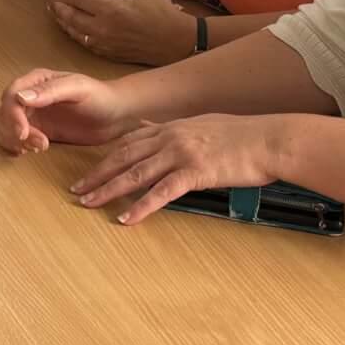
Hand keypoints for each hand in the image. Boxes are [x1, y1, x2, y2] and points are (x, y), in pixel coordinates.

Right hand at [0, 68, 132, 153]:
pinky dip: (15, 147)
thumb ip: (49, 92)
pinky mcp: (37, 132)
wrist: (116, 115)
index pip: (10, 96)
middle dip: (14, 131)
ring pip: (3, 127)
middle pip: (3, 114)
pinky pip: (14, 139)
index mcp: (35, 81)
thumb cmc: (99, 97)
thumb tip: (20, 97)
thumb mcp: (77, 89)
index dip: (11, 116)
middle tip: (39, 144)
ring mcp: (32, 115)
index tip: (23, 133)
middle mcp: (29, 97)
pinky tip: (30, 151)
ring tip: (39, 147)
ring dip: (13, 141)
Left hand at [47, 0, 187, 63]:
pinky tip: (72, 29)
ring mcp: (104, 43)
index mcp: (111, 9)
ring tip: (57, 14)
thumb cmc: (161, 12)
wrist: (175, 42)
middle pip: (72, 17)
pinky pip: (85, 43)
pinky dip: (75, 34)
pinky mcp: (108, 53)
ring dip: (63, 22)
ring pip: (75, 32)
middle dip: (60, 7)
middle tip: (53, 1)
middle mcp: (103, 28)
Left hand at [70, 114, 286, 225]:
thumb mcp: (202, 125)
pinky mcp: (195, 172)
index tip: (88, 171)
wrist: (268, 139)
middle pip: (123, 157)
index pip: (128, 143)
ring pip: (135, 173)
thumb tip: (153, 129)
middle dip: (96, 174)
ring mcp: (181, 154)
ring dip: (108, 190)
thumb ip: (175, 130)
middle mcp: (170, 138)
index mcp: (171, 128)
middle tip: (75, 190)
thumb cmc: (241, 135)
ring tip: (88, 203)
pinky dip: (141, 207)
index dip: (105, 158)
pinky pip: (161, 192)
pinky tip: (126, 219)